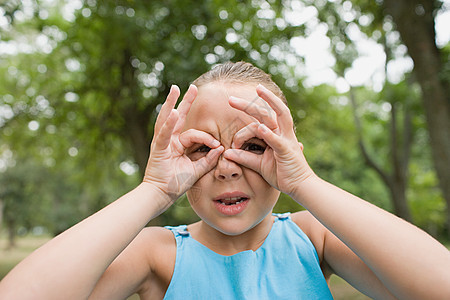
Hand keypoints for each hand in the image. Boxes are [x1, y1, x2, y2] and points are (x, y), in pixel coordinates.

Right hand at [143, 85, 223, 207]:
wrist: (161, 196)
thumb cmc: (176, 184)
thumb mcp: (197, 170)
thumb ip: (208, 159)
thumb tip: (221, 148)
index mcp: (178, 145)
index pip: (194, 134)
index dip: (207, 138)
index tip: (218, 145)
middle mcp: (170, 140)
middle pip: (179, 117)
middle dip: (186, 101)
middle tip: (193, 87)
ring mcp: (163, 143)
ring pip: (168, 119)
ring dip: (172, 103)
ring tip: (176, 89)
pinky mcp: (158, 148)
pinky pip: (164, 134)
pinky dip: (168, 123)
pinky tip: (172, 111)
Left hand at [223, 84, 313, 196]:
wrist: (300, 187)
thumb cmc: (281, 173)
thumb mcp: (259, 164)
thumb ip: (244, 157)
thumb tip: (228, 152)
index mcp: (276, 134)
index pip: (258, 120)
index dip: (241, 129)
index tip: (232, 143)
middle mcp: (282, 133)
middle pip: (266, 112)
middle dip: (249, 103)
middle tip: (230, 99)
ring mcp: (286, 140)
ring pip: (275, 117)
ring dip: (266, 104)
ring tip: (257, 92)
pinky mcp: (287, 151)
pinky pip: (277, 140)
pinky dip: (269, 134)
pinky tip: (260, 128)